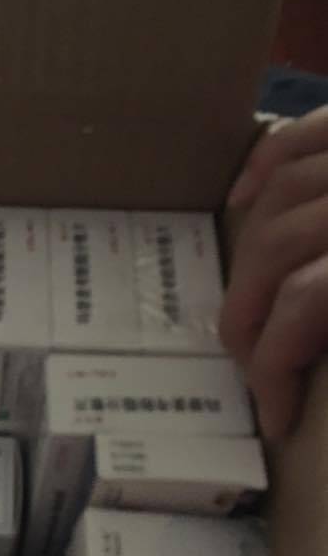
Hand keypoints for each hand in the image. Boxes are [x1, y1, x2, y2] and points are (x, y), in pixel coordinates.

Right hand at [221, 106, 327, 439]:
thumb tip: (312, 352)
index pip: (304, 307)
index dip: (275, 370)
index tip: (274, 419)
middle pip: (275, 251)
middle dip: (249, 319)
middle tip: (252, 366)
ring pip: (279, 199)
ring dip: (249, 257)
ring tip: (246, 305)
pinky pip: (300, 136)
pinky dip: (262, 168)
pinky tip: (243, 201)